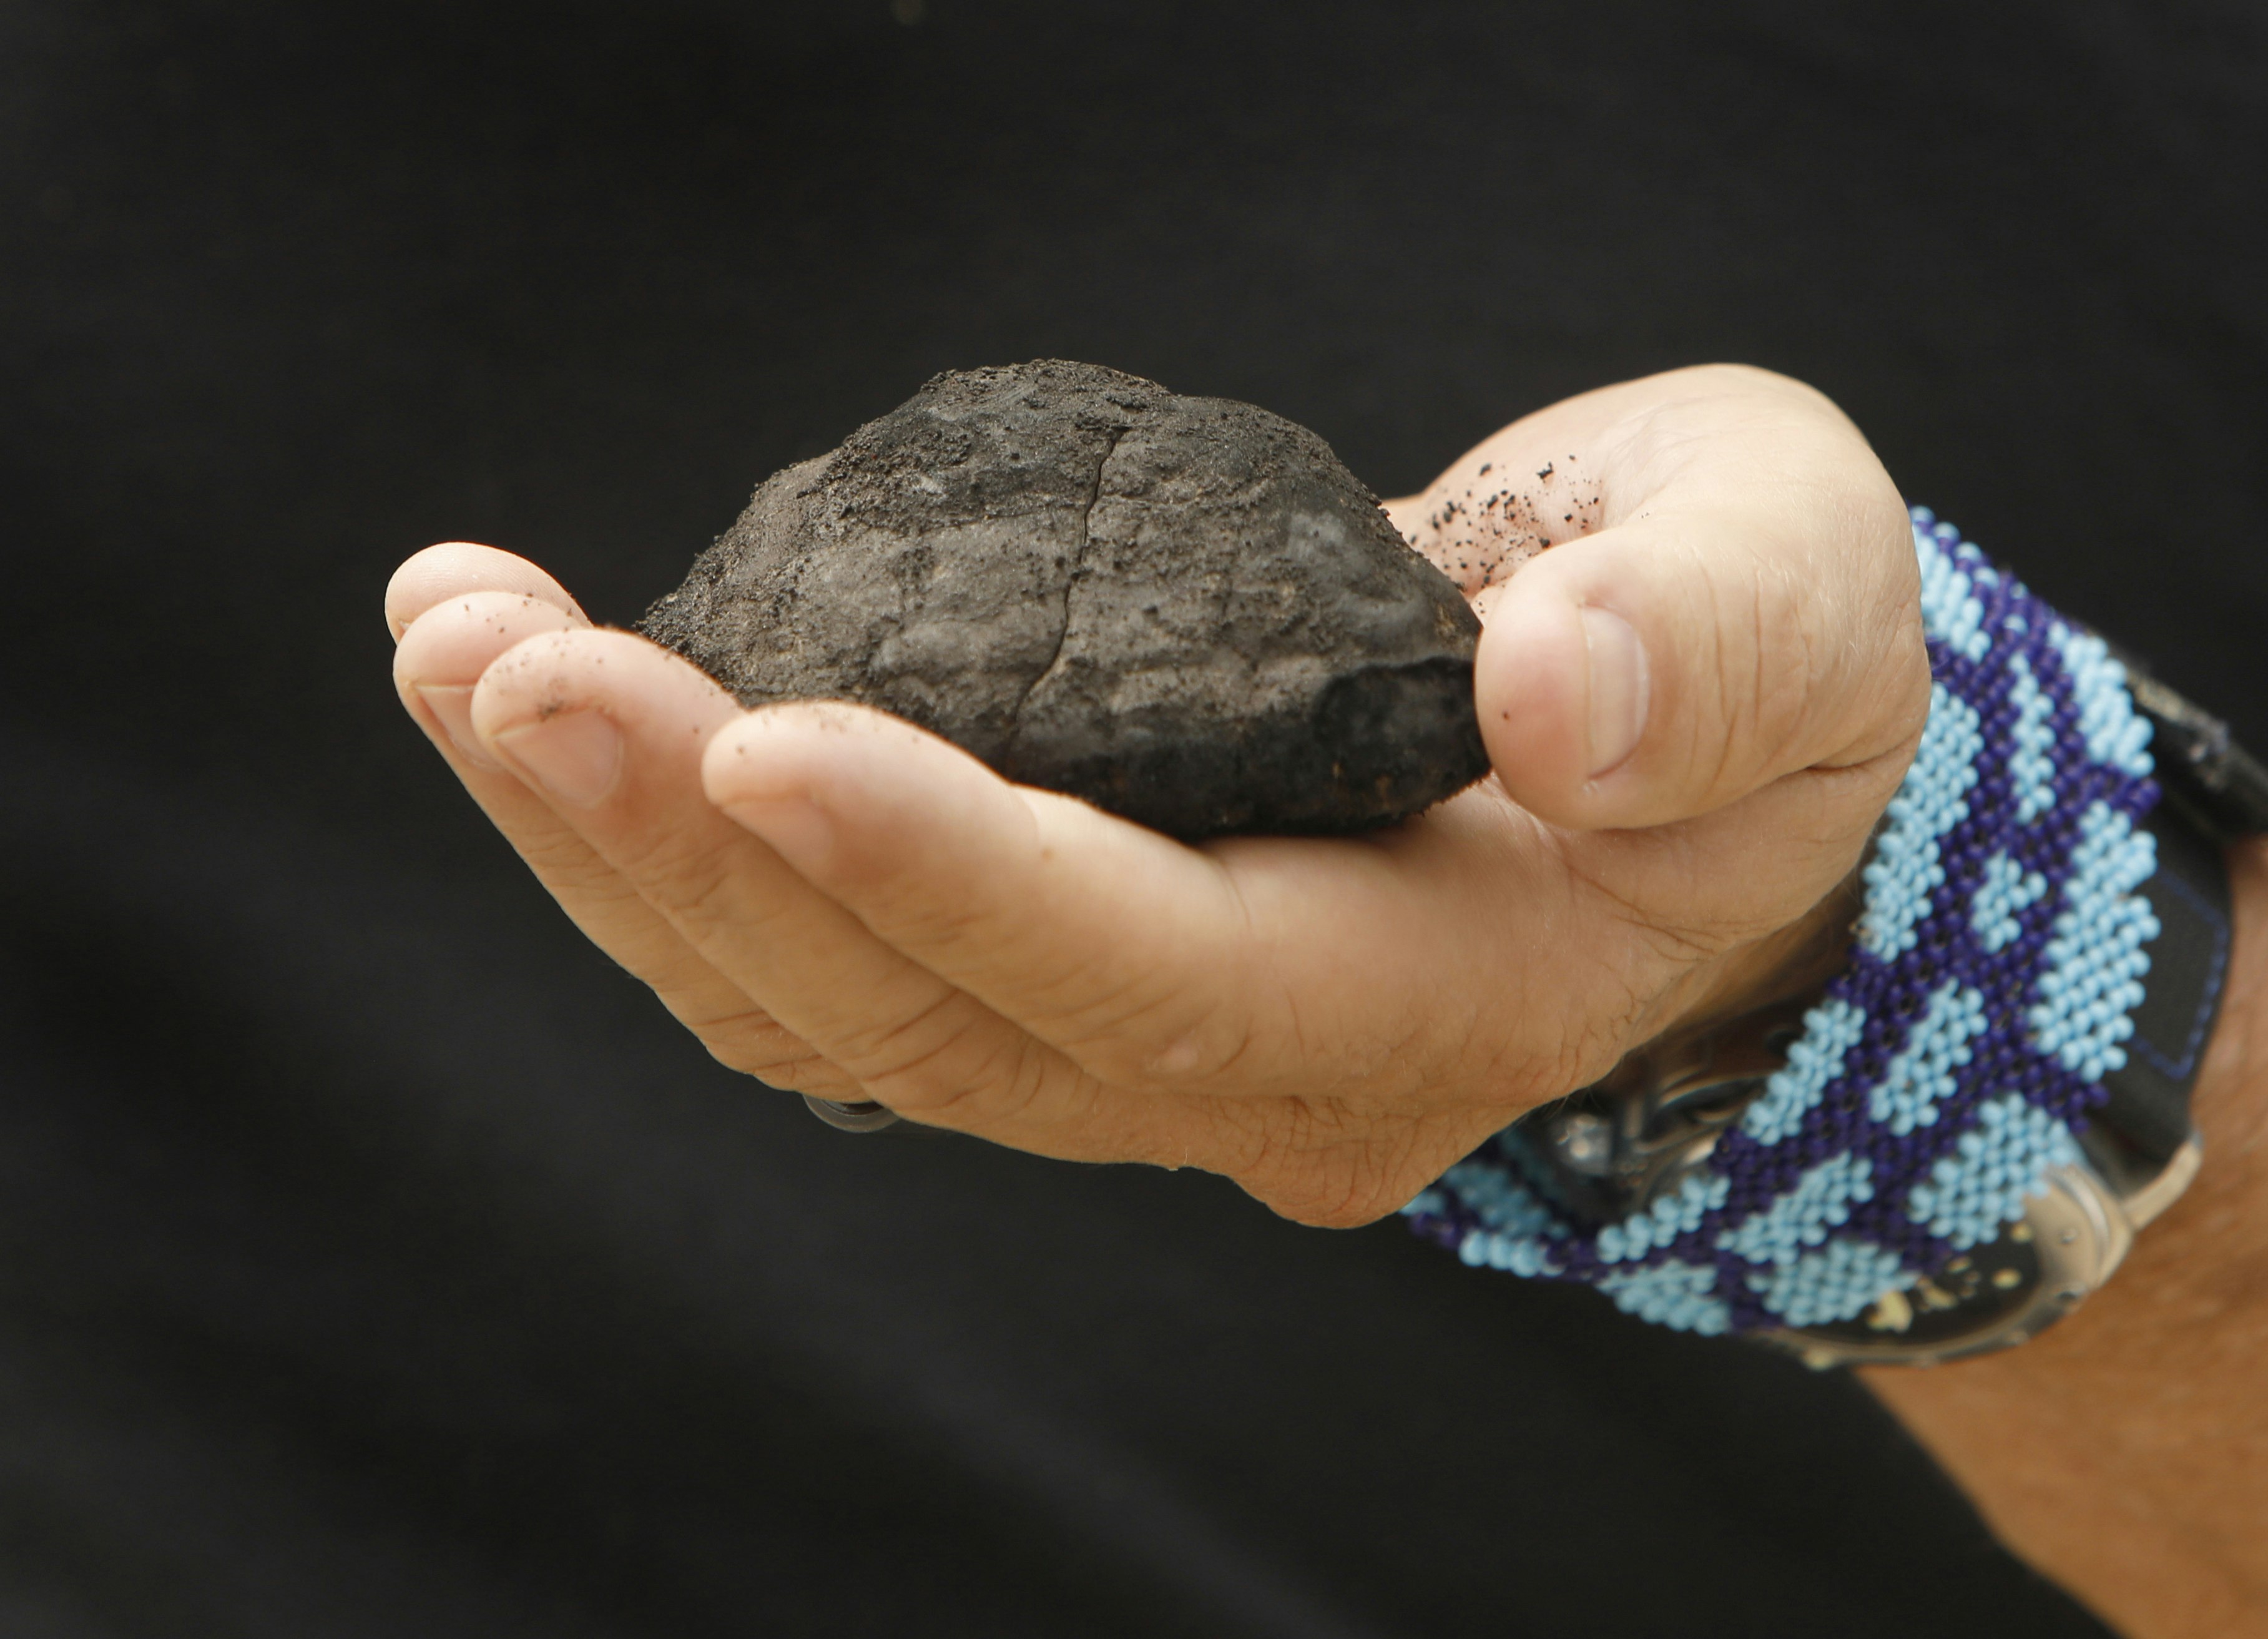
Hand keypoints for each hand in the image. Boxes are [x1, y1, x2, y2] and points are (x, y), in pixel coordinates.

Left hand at [386, 364, 1928, 1225]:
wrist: (1698, 719)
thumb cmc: (1760, 647)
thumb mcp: (1800, 604)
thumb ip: (1705, 655)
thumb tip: (1552, 689)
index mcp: (1443, 992)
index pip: (1166, 972)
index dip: (957, 871)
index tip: (754, 730)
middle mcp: (1262, 1067)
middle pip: (935, 1021)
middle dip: (699, 846)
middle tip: (500, 655)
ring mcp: (1143, 1035)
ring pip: (836, 1010)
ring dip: (627, 844)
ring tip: (463, 646)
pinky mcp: (1064, 957)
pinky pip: (829, 952)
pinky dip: (673, 838)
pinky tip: (549, 701)